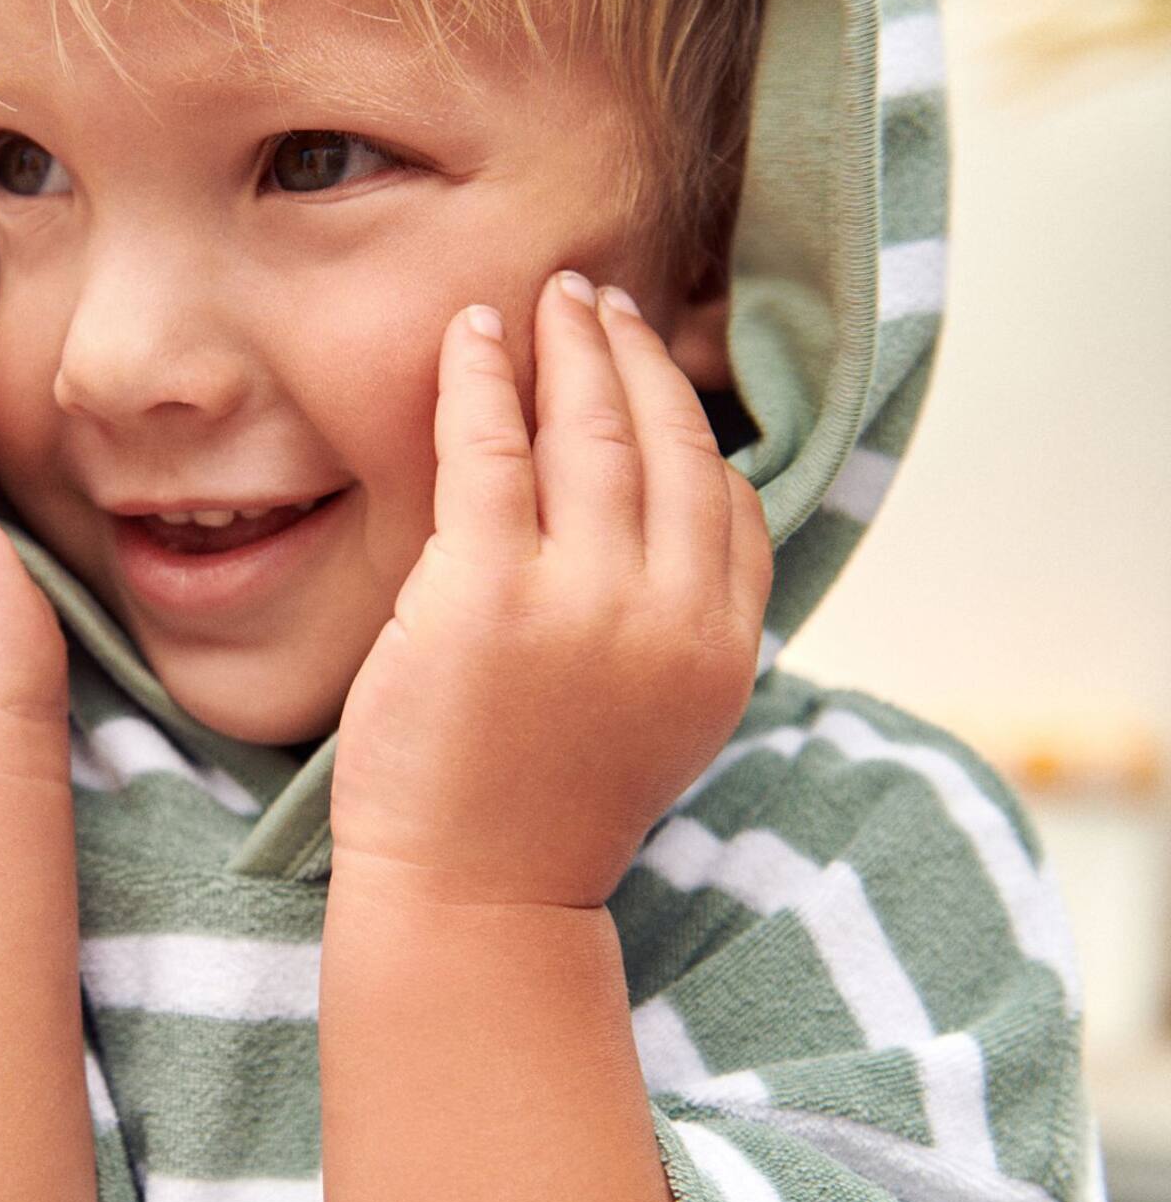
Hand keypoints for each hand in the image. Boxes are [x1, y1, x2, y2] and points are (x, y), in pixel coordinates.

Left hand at [330, 272, 772, 908]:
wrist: (472, 900)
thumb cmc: (542, 820)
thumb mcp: (655, 726)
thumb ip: (680, 632)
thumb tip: (681, 537)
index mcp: (719, 652)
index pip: (732, 505)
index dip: (696, 423)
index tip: (661, 371)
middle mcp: (668, 616)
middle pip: (668, 445)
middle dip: (635, 357)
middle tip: (600, 301)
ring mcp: (581, 600)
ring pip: (591, 432)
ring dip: (570, 347)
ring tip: (551, 301)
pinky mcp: (484, 590)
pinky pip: (490, 448)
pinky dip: (481, 376)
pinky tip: (470, 333)